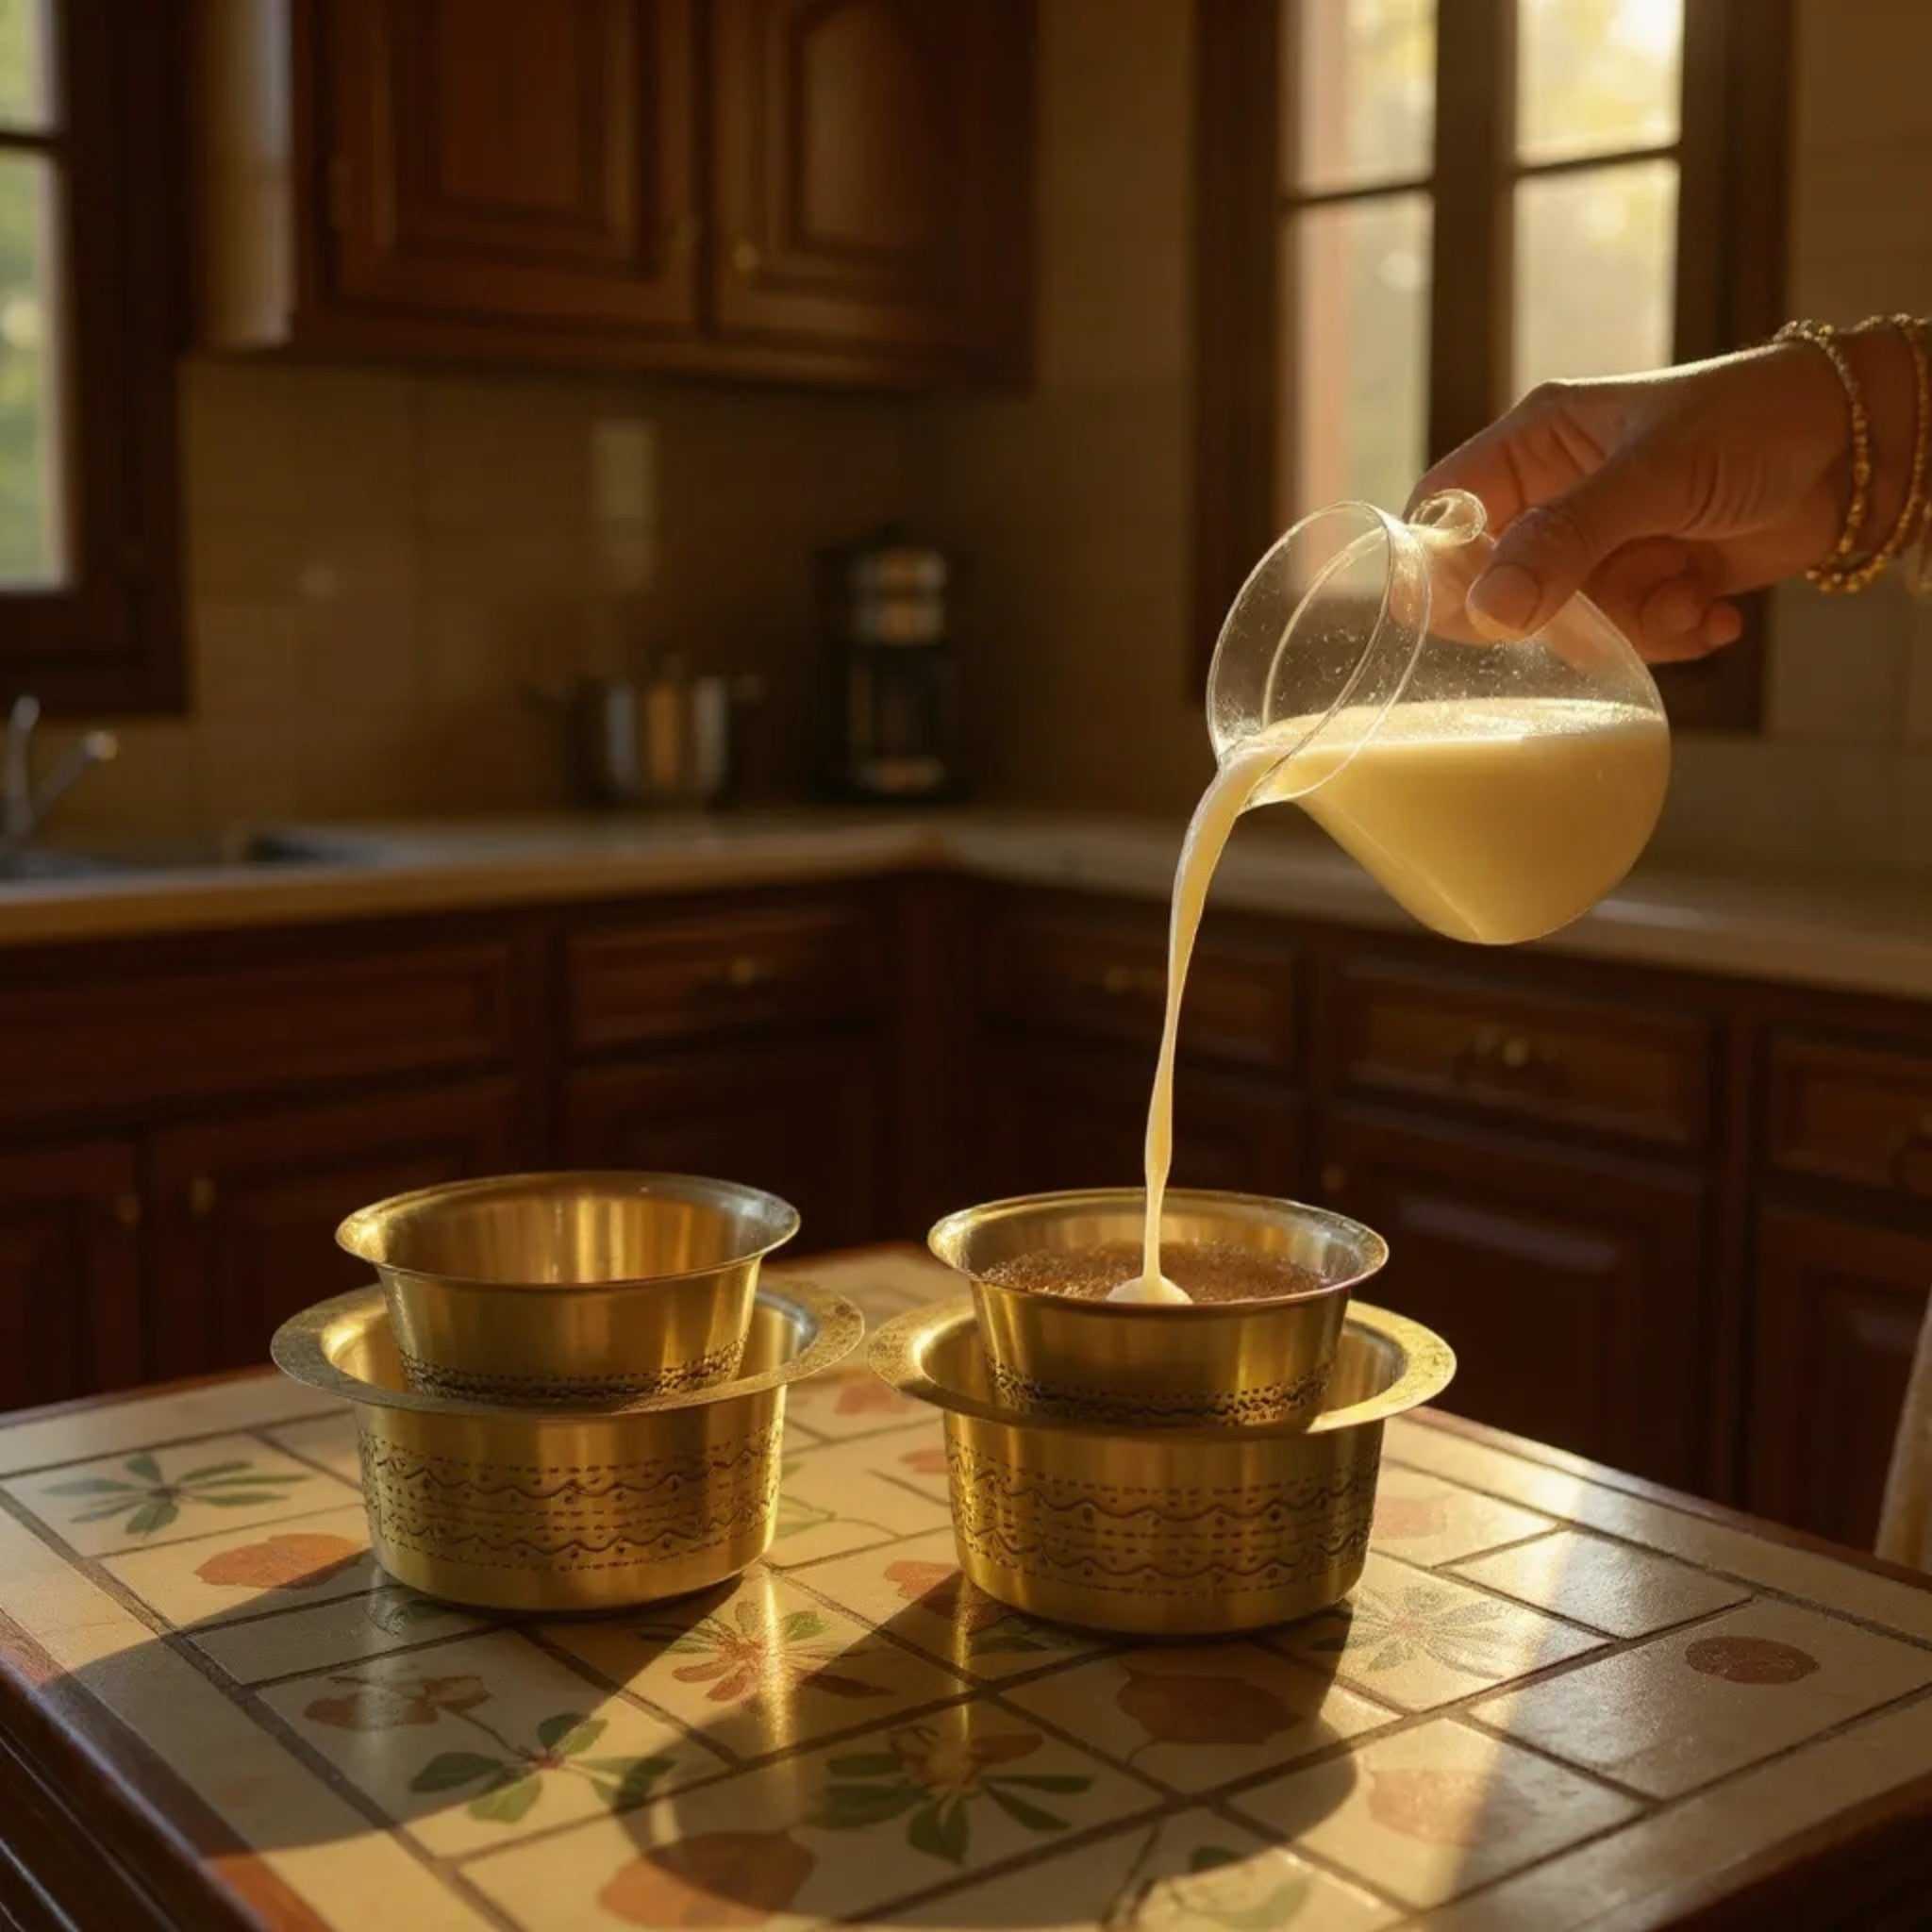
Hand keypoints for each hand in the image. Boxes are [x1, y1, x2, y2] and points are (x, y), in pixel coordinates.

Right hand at [1409, 330, 1913, 661]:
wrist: (1861, 447)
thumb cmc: (1752, 422)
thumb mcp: (1651, 476)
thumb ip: (1566, 540)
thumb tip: (1490, 611)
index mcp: (1537, 444)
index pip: (1447, 507)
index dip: (1439, 564)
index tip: (1460, 619)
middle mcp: (1559, 495)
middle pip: (1505, 581)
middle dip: (1557, 612)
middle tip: (1599, 617)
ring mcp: (1604, 544)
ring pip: (1571, 620)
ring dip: (1633, 625)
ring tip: (1689, 597)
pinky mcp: (1650, 580)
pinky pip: (1627, 636)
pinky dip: (1673, 633)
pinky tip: (1716, 612)